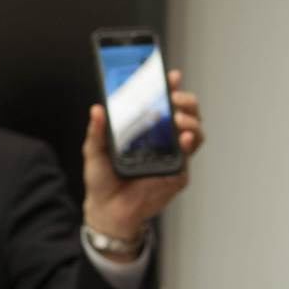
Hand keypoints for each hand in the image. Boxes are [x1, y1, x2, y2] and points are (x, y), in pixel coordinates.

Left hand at [82, 69, 203, 258]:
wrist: (108, 211)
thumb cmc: (103, 181)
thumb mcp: (94, 152)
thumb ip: (97, 131)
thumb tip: (97, 110)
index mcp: (145, 129)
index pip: (162, 103)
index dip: (170, 87)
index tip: (170, 77)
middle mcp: (162, 140)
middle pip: (186, 113)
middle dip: (185, 101)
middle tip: (174, 99)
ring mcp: (172, 156)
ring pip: (194, 131)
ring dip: (191, 121)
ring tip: (177, 120)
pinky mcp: (177, 174)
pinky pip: (189, 156)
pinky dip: (190, 144)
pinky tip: (185, 139)